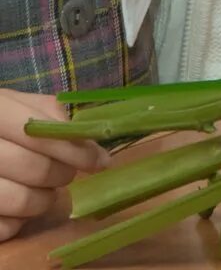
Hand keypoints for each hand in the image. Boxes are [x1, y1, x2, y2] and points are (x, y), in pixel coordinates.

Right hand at [0, 91, 107, 241]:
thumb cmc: (0, 122)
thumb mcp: (20, 106)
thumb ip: (54, 119)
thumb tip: (95, 150)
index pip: (40, 136)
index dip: (74, 150)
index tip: (99, 161)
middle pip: (36, 170)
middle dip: (63, 174)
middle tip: (67, 173)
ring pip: (22, 201)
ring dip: (45, 199)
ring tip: (45, 189)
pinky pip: (6, 226)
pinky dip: (20, 221)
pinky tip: (19, 206)